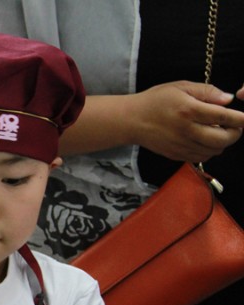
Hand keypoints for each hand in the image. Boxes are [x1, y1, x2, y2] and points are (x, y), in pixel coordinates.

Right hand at [128, 80, 243, 161]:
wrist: (132, 120)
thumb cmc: (156, 100)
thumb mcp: (181, 87)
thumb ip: (207, 91)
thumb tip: (228, 100)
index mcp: (188, 110)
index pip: (223, 117)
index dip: (240, 119)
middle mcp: (186, 130)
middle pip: (222, 139)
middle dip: (235, 134)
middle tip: (235, 127)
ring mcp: (181, 145)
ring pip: (214, 150)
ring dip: (222, 143)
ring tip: (219, 132)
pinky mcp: (176, 155)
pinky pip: (201, 157)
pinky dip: (209, 150)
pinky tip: (206, 141)